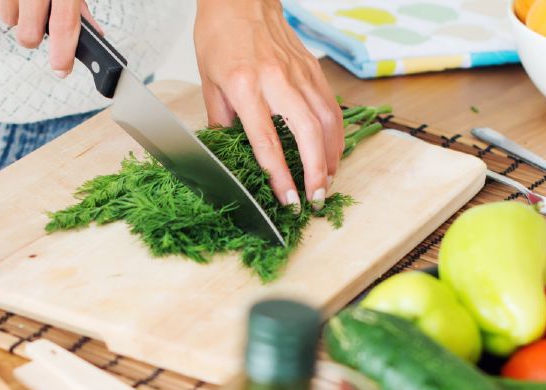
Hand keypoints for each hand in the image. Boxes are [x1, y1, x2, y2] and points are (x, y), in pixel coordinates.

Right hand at [0, 0, 99, 77]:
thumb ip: (78, 7)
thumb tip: (94, 35)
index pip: (63, 24)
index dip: (63, 52)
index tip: (62, 70)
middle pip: (29, 34)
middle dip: (33, 36)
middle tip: (38, 21)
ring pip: (8, 21)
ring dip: (18, 16)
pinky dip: (1, 4)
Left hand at [194, 0, 342, 208]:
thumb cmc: (219, 35)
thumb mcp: (209, 81)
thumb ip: (221, 120)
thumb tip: (227, 152)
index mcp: (245, 86)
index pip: (267, 140)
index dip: (280, 175)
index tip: (288, 199)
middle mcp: (276, 80)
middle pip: (307, 133)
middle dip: (315, 171)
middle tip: (316, 198)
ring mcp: (299, 73)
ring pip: (326, 120)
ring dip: (331, 156)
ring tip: (327, 181)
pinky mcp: (312, 68)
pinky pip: (330, 105)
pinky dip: (336, 133)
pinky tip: (333, 150)